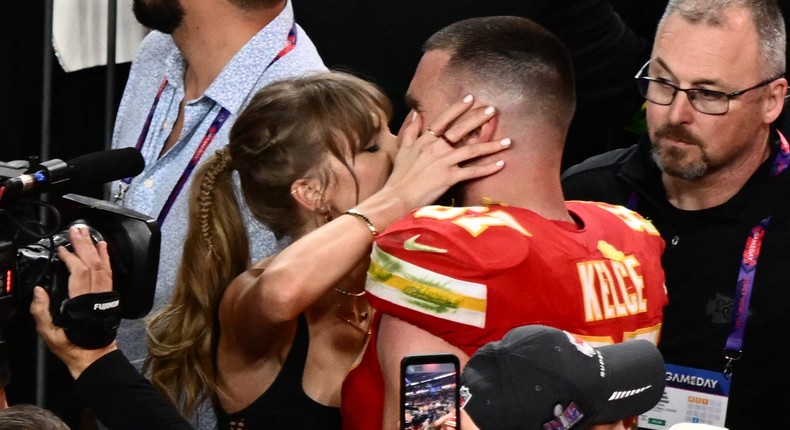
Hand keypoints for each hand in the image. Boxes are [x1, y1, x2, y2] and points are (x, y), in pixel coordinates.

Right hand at [29, 226, 116, 378]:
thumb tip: (39, 291)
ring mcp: (105, 294)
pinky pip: (109, 273)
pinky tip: (103, 247)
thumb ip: (41, 312)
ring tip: (88, 234)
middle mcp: (96, 295)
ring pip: (102, 266)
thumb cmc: (71, 345)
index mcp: (81, 302)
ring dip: (94, 248)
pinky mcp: (108, 296)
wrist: (94, 355)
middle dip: (83, 245)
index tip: (62, 248)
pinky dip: (106, 258)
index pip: (78, 272)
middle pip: (92, 264)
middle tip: (76, 231)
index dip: (71, 258)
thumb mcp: (49, 333)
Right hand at [382, 95, 509, 209]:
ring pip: (471, 150)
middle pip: (460, 130)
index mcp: (425, 140)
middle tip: (492, 110)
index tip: (470, 98)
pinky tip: (501, 163)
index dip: (457, 108)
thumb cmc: (399, 176)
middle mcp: (436, 148)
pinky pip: (472, 172)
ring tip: (507, 140)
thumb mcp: (402, 149)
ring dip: (491, 145)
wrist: (397, 197)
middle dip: (477, 119)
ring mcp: (443, 162)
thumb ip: (411, 130)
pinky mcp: (449, 178)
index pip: (443, 120)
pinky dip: (487, 168)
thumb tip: (416, 113)